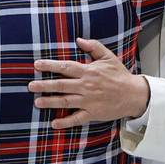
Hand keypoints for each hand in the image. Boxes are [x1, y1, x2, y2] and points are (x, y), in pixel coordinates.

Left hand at [28, 38, 149, 128]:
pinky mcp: (93, 113)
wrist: (134, 94)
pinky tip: (54, 123)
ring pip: (66, 101)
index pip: (66, 67)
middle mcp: (86, 86)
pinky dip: (65, 122)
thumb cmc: (120, 75)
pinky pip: (77, 118)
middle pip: (62, 85)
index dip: (50, 66)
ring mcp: (89, 101)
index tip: (37, 65)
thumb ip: (93, 46)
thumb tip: (79, 39)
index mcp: (89, 71)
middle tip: (30, 86)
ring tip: (37, 102)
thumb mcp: (108, 57)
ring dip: (50, 102)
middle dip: (44, 85)